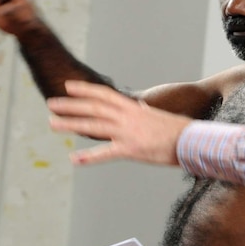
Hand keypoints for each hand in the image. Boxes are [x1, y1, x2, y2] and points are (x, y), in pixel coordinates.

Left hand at [47, 80, 189, 165]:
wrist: (192, 141)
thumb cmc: (180, 131)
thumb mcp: (159, 117)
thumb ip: (146, 113)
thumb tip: (141, 108)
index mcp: (135, 108)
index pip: (105, 94)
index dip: (85, 89)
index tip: (69, 86)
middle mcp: (128, 117)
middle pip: (94, 107)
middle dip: (71, 105)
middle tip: (51, 104)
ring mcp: (128, 133)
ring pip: (93, 125)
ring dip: (71, 123)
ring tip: (52, 123)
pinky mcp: (131, 149)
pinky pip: (106, 153)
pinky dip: (89, 157)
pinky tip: (74, 159)